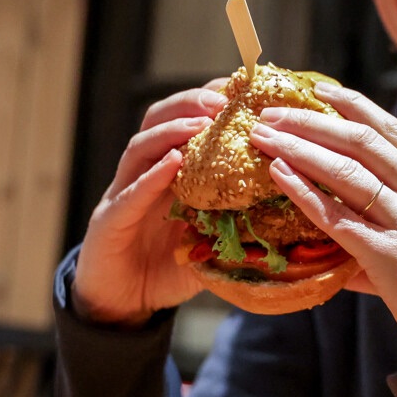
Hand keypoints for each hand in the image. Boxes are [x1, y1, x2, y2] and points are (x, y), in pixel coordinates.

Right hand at [71, 85, 226, 323]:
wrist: (123, 306)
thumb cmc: (167, 268)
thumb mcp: (211, 241)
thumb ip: (239, 221)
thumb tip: (288, 213)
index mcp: (168, 173)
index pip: (186, 123)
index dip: (210, 103)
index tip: (243, 90)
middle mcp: (142, 175)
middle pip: (158, 121)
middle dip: (190, 104)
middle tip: (224, 100)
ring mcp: (123, 195)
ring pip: (140, 148)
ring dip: (171, 131)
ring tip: (201, 123)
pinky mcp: (109, 222)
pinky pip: (130, 194)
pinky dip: (151, 177)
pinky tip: (172, 164)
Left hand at [249, 82, 396, 356]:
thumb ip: (382, 221)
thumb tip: (326, 216)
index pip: (392, 131)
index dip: (353, 105)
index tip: (319, 90)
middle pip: (363, 142)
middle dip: (313, 121)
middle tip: (272, 111)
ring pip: (348, 172)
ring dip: (300, 148)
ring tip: (264, 136)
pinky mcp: (390, 256)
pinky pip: (338, 217)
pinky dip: (305, 191)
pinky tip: (279, 174)